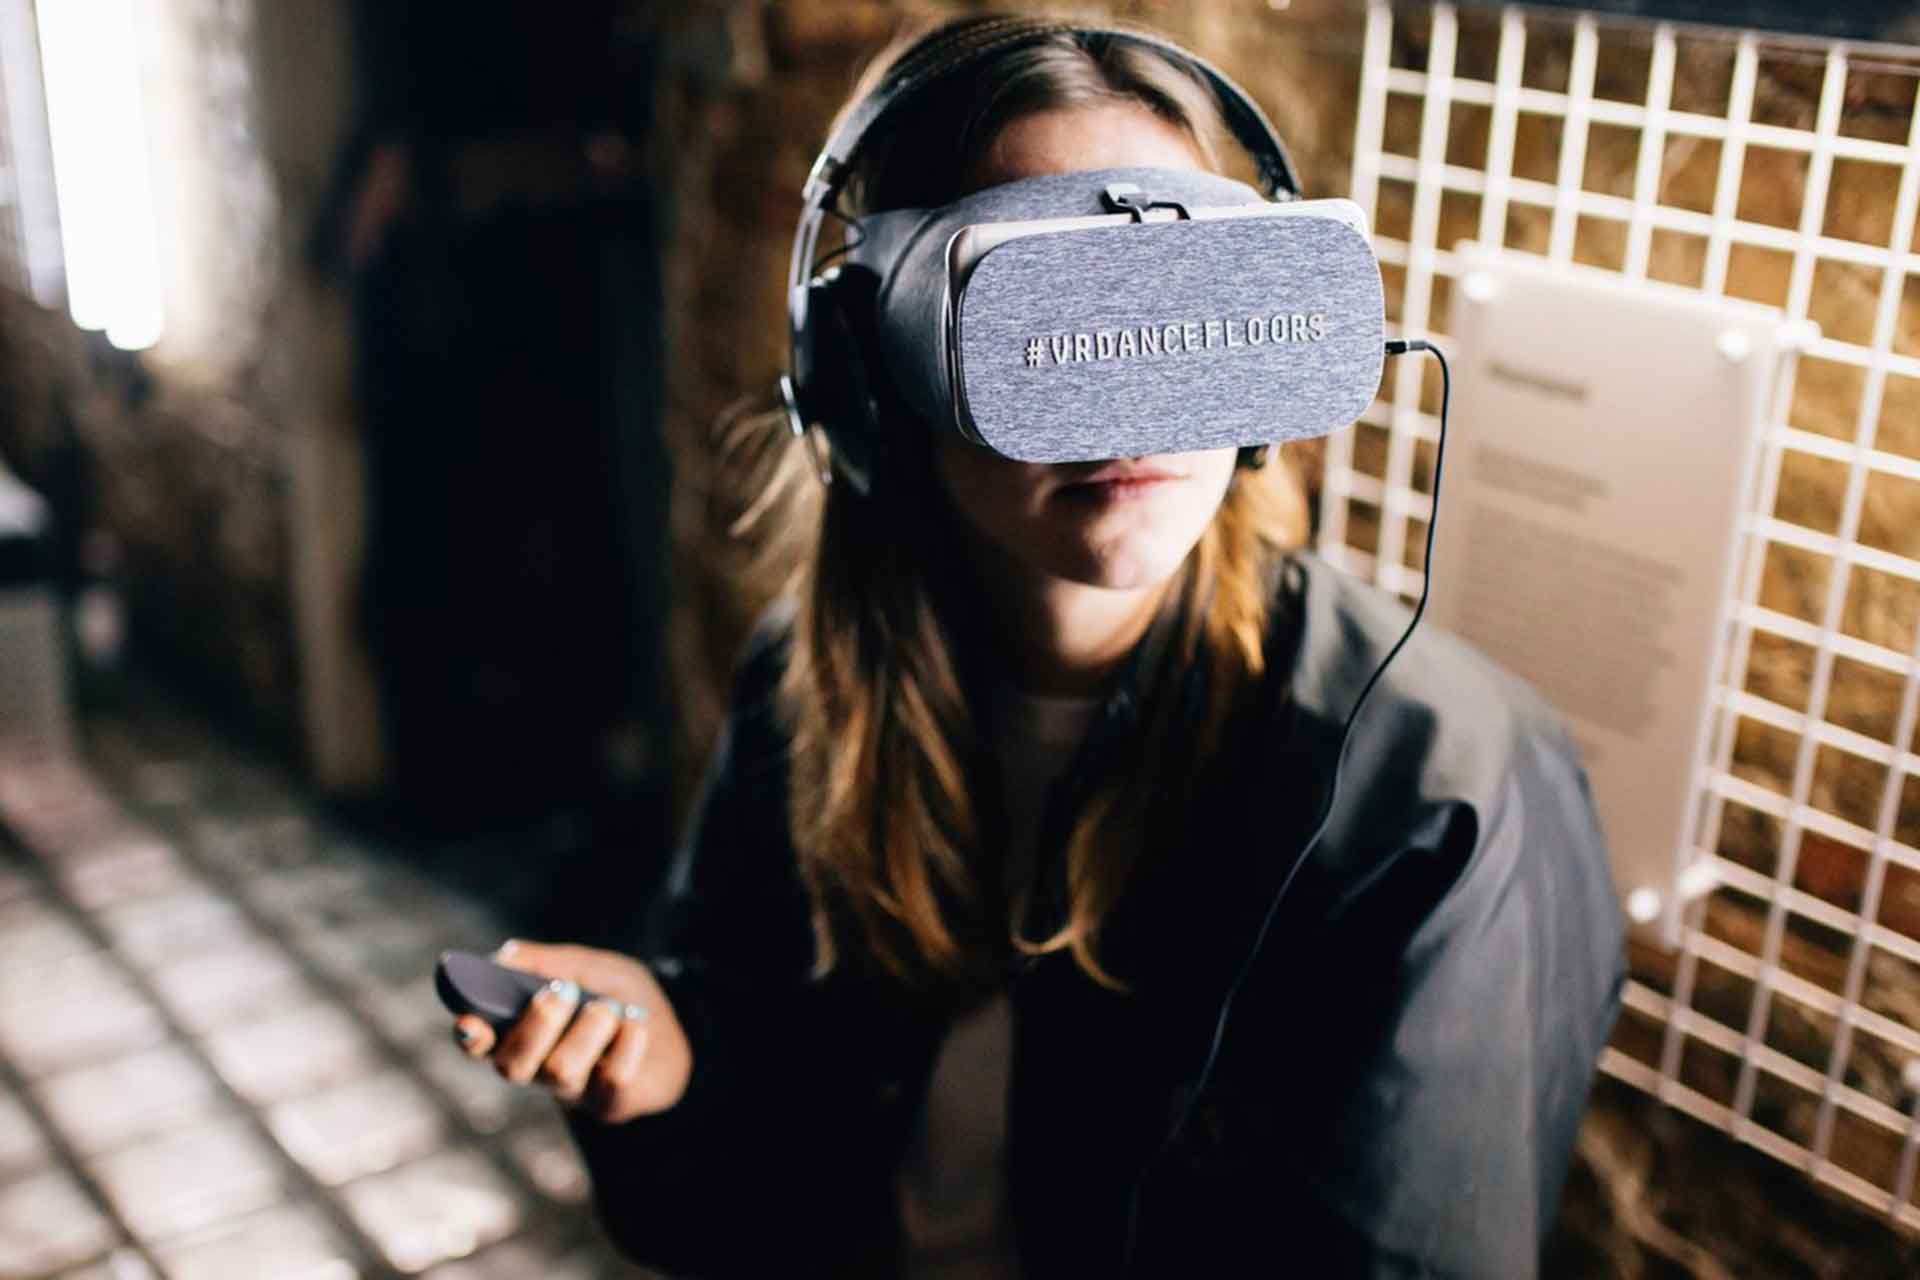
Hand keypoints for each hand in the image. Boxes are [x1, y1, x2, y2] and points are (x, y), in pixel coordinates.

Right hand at [452, 940, 692, 1123]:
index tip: (470, 1022)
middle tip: (563, 992)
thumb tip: (504, 956)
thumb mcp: (587, 966)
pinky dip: (627, 1041)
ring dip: (588, 1028)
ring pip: (559, 1072)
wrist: (675, 1025)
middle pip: (511, 1066)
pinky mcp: (609, 1103)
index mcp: (521, 1030)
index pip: (479, 1043)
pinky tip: (636, 1023)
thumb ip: (546, 963)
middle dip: (536, 1025)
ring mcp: (572, 1089)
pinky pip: (610, 1079)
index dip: (469, 1036)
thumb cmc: (618, 994)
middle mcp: (537, 1066)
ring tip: (610, 1006)